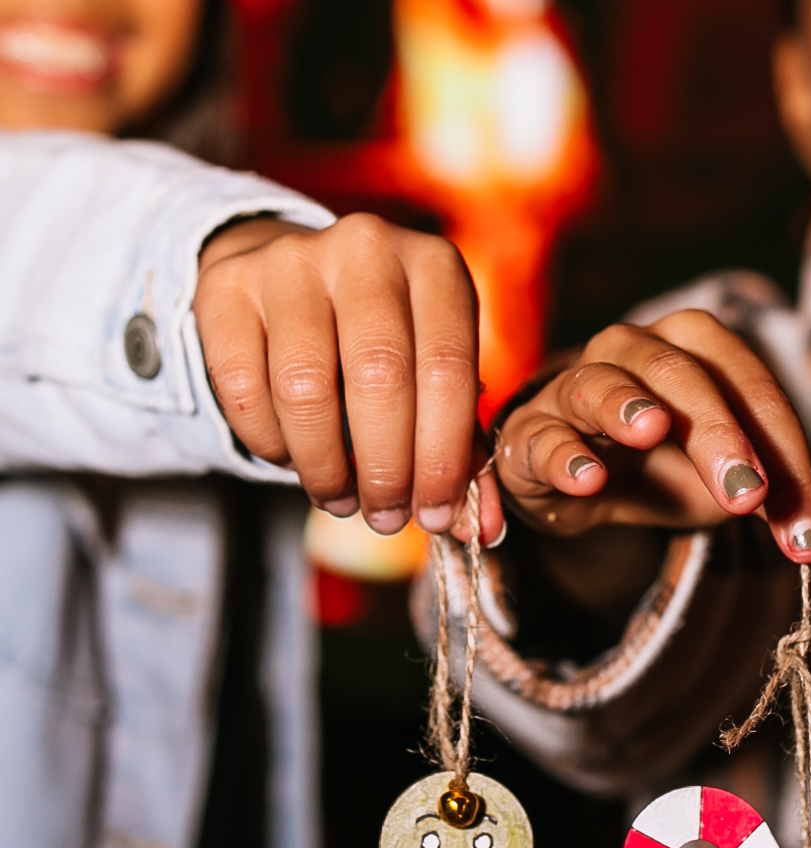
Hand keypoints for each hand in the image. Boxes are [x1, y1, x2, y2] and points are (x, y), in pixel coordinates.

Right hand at [193, 215, 502, 544]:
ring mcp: (290, 261)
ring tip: (340, 498)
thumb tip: (479, 530)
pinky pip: (243, 389)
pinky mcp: (227, 287)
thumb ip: (461, 454)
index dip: (442, 459)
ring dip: (324, 467)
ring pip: (303, 388)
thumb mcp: (434, 382)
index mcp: (435, 267)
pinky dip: (269, 444)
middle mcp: (366, 249)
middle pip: (378, 378)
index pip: (447, 372)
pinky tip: (290, 458)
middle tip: (386, 516)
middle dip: (385, 470)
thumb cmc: (382, 345)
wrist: (291, 280)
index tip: (433, 515)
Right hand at [494, 310, 810, 562]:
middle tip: (749, 498)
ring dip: (629, 405)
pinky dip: (565, 453)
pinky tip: (588, 479)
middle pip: (683, 375)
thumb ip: (782, 496)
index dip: (787, 458)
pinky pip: (545, 434)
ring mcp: (575, 385)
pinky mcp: (531, 431)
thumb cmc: (658, 467)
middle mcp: (633, 349)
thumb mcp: (728, 484)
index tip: (809, 531)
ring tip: (652, 430)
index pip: (751, 389)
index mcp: (694, 348)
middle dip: (722, 436)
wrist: (575, 480)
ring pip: (603, 381)